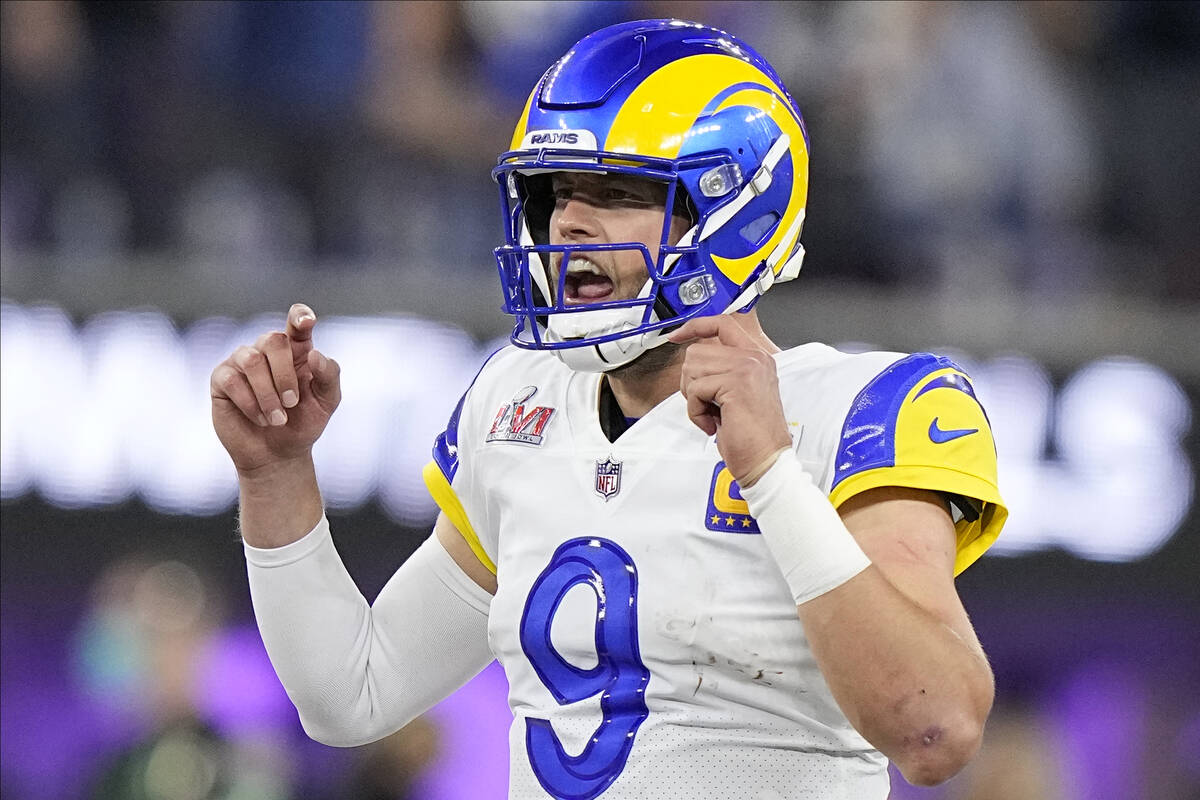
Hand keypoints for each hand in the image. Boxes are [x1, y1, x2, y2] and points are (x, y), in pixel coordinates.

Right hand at [210, 303, 341, 474]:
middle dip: (285, 374)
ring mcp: (242, 362)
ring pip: (251, 360)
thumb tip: (314, 355)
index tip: (307, 321)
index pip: (296, 323)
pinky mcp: (222, 379)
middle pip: (273, 340)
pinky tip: (260, 418)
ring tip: (277, 419)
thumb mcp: (327, 402)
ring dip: (267, 393)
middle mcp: (267, 351)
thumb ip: (329, 376)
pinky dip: (250, 403)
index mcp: (296, 351)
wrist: (279, 455)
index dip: (300, 316)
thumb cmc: (304, 423)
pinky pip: (232, 380)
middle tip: (292, 403)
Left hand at [668, 315, 791, 486]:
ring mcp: (747, 368)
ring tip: (714, 414)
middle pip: (697, 351)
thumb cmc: (751, 436)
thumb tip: (692, 361)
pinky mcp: (736, 383)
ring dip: (694, 397)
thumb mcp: (735, 394)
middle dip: (692, 381)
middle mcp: (755, 358)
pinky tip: (714, 423)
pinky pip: (695, 390)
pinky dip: (696, 411)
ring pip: (692, 368)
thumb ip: (721, 370)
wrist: (766, 461)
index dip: (695, 326)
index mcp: (757, 357)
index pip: (722, 324)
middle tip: (708, 404)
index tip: (676, 334)